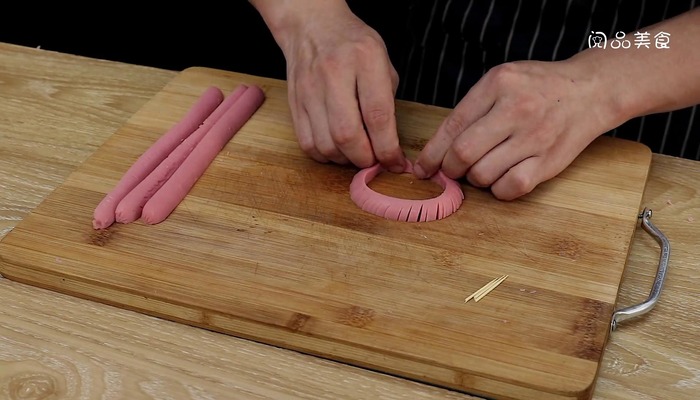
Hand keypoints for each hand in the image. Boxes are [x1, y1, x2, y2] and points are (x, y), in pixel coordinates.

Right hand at [253, 0, 404, 171]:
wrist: (311, 26)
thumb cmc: (352, 45)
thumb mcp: (382, 61)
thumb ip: (387, 102)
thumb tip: (390, 145)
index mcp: (365, 59)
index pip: (377, 115)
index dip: (388, 148)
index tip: (396, 163)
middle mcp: (334, 74)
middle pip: (347, 135)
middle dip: (365, 158)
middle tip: (374, 160)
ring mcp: (309, 89)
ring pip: (326, 145)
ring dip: (345, 160)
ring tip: (356, 153)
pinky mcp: (294, 103)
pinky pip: (308, 144)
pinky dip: (325, 155)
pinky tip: (336, 148)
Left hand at [413, 60, 617, 199]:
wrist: (590, 91)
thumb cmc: (538, 88)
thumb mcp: (502, 81)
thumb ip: (472, 108)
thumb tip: (439, 148)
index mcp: (498, 84)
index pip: (453, 126)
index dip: (432, 153)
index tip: (422, 168)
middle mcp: (516, 110)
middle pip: (463, 153)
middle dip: (449, 169)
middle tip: (451, 170)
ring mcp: (535, 137)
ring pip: (483, 174)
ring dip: (474, 179)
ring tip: (482, 168)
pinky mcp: (549, 161)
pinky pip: (510, 188)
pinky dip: (498, 189)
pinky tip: (501, 178)